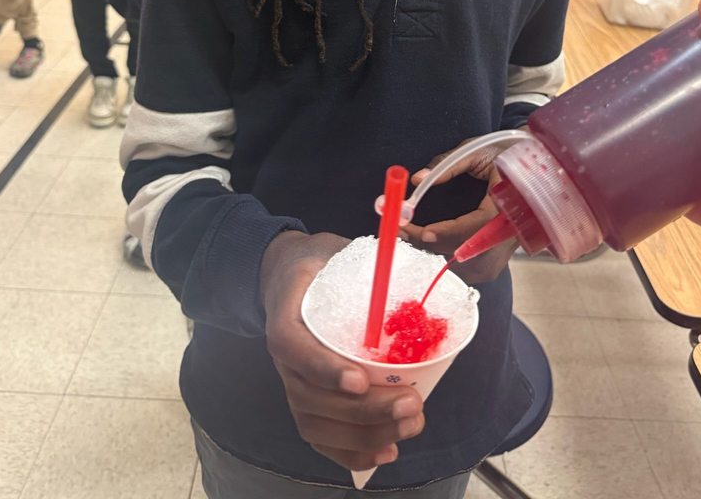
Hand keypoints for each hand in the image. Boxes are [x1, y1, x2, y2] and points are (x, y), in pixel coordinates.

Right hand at [260, 230, 424, 471]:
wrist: (288, 273)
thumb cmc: (320, 263)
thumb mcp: (336, 248)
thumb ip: (367, 258)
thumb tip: (416, 254)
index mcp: (287, 311)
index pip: (292, 346)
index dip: (323, 368)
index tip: (360, 380)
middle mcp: (283, 355)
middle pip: (309, 396)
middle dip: (363, 411)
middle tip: (411, 403)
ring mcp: (292, 382)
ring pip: (316, 424)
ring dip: (364, 435)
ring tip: (410, 424)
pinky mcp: (306, 400)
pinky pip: (320, 437)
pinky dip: (352, 452)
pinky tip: (387, 450)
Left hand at [400, 141, 516, 283]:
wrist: (534, 166)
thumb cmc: (505, 153)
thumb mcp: (476, 151)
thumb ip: (446, 165)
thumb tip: (417, 179)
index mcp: (508, 205)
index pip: (478, 227)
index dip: (449, 233)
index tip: (423, 232)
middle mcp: (511, 232)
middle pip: (470, 252)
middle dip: (434, 245)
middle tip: (403, 230)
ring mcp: (508, 249)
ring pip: (471, 266)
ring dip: (441, 252)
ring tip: (413, 233)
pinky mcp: (502, 256)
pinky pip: (475, 268)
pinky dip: (453, 257)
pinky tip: (436, 240)